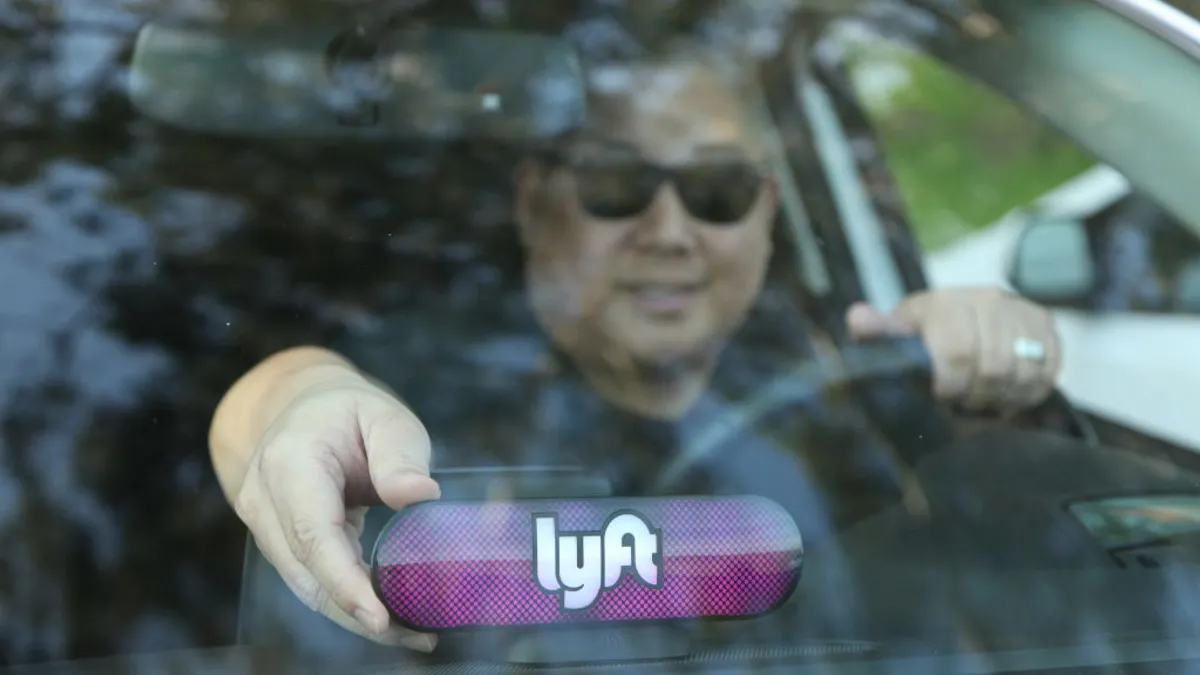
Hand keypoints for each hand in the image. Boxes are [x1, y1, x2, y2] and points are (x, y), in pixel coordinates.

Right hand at [233, 382, 439, 650]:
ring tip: (414, 631)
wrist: (298, 409)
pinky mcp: (276, 544)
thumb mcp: (385, 417)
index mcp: (289, 462)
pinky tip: (391, 617)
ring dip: (356, 615)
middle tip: (417, 634)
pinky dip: (348, 602)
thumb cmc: (348, 413)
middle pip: (308, 573)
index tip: (380, 617)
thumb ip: (401, 455)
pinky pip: (311, 581)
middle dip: (360, 612)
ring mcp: (262, 525)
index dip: (345, 581)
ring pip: (307, 587)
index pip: (313, 534)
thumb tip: (420, 497)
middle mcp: (263, 499)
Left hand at [846, 287, 1061, 411]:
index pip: (957, 352)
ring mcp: (1021, 311)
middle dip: (975, 396)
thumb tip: (857, 319)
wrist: (963, 313)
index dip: (950, 385)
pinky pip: (1047, 372)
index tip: (941, 396)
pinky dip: (1027, 392)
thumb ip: (878, 331)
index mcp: (947, 302)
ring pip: (1022, 373)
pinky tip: (1006, 393)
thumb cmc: (924, 332)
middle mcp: (988, 300)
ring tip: (982, 399)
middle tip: (962, 403)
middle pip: (993, 368)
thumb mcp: (898, 332)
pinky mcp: (1047, 327)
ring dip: (1001, 397)